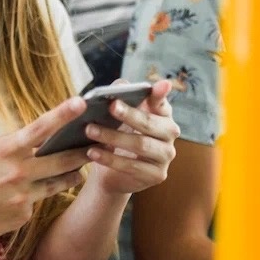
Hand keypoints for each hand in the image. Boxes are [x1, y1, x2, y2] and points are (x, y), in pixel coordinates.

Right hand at [0, 97, 90, 246]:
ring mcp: (23, 196)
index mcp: (5, 150)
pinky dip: (34, 196)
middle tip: (95, 147)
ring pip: (58, 183)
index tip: (80, 103)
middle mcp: (18, 172)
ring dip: (69, 176)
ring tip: (76, 172)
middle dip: (82, 153)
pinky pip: (37, 201)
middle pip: (63, 160)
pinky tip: (20, 197)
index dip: (62, 114)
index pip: (40, 128)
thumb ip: (8, 144)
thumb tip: (32, 139)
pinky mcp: (23, 214)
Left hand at [83, 80, 178, 195]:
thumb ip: (120, 99)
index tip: (161, 84)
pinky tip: (92, 152)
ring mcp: (165, 156)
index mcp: (162, 115)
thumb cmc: (116, 139)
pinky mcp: (157, 175)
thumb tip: (122, 83)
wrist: (112, 175)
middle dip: (129, 114)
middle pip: (150, 123)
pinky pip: (132, 166)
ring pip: (140, 144)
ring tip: (90, 130)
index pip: (162, 103)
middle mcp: (169, 134)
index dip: (161, 94)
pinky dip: (110, 158)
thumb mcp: (117, 119)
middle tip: (110, 106)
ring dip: (113, 136)